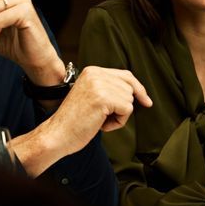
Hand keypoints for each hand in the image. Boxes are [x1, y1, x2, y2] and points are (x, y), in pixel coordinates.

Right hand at [29, 66, 151, 166]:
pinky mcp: (103, 98)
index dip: (138, 88)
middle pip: (130, 87)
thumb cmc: (74, 121)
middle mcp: (96, 73)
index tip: (146, 100)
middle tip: (107, 118)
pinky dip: (118, 122)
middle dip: (124, 106)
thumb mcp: (92, 96)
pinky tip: (101, 125)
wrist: (58, 134)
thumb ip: (109, 88)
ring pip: (130, 100)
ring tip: (99, 120)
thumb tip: (137, 92)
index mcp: (92, 71)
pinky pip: (127, 110)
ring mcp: (99, 85)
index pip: (125, 75)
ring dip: (119, 115)